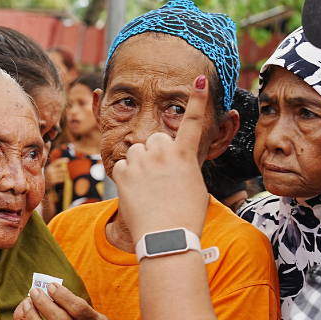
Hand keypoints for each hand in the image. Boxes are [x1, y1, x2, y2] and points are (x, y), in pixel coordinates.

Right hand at [44, 157, 69, 186]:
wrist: (43, 183)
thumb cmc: (48, 175)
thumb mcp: (50, 169)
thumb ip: (56, 166)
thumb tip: (65, 163)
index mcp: (50, 166)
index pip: (57, 161)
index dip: (63, 160)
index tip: (68, 159)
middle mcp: (51, 170)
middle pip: (63, 169)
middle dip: (65, 170)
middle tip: (63, 171)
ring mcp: (52, 176)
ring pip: (63, 174)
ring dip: (63, 175)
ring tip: (60, 176)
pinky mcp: (54, 181)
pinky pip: (62, 179)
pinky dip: (62, 179)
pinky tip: (59, 179)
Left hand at [110, 75, 210, 242]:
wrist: (166, 239)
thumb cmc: (185, 218)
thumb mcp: (194, 187)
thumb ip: (184, 168)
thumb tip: (176, 165)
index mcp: (185, 155)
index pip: (193, 121)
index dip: (198, 99)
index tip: (198, 80)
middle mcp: (164, 151)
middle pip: (155, 140)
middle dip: (155, 153)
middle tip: (159, 180)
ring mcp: (142, 160)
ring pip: (135, 152)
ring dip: (139, 165)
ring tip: (147, 190)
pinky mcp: (123, 172)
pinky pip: (122, 167)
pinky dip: (126, 179)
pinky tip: (135, 196)